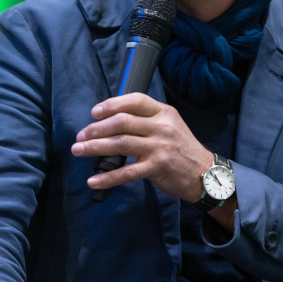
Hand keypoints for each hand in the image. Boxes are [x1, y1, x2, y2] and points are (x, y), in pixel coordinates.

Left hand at [70, 93, 237, 227]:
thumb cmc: (181, 148)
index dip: (112, 104)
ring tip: (78, 150)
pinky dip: (108, 177)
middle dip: (96, 129)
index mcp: (163, 112)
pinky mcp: (157, 168)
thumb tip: (111, 119)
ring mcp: (159, 147)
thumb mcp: (169, 124)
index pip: (135, 101)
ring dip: (95, 147)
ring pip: (120, 144)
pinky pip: (127, 172)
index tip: (94, 113)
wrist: (204, 173)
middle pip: (122, 122)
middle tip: (80, 136)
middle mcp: (161, 127)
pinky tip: (93, 181)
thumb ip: (145, 119)